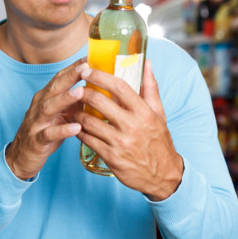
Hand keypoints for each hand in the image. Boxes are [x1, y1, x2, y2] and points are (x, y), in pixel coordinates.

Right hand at [6, 58, 86, 179]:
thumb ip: (73, 103)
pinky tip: (76, 128)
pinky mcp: (36, 140)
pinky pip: (49, 134)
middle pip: (54, 88)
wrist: (22, 157)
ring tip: (81, 92)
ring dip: (65, 98)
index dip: (72, 67)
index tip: (88, 57)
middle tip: (86, 67)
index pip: (59, 78)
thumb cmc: (45, 132)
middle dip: (70, 76)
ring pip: (49, 107)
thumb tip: (96, 90)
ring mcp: (36, 122)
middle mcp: (39, 106)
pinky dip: (62, 130)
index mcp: (45, 98)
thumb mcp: (60, 114)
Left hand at [74, 59, 182, 200]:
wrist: (163, 175)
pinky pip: (87, 139)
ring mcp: (120, 142)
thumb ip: (150, 87)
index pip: (119, 86)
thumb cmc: (158, 140)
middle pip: (99, 102)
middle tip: (76, 88)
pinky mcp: (110, 157)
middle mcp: (131, 126)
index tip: (87, 69)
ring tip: (74, 108)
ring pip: (89, 121)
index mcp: (143, 112)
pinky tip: (77, 126)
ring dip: (78, 113)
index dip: (99, 76)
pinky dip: (79, 131)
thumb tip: (146, 63)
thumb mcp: (158, 113)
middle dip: (83, 92)